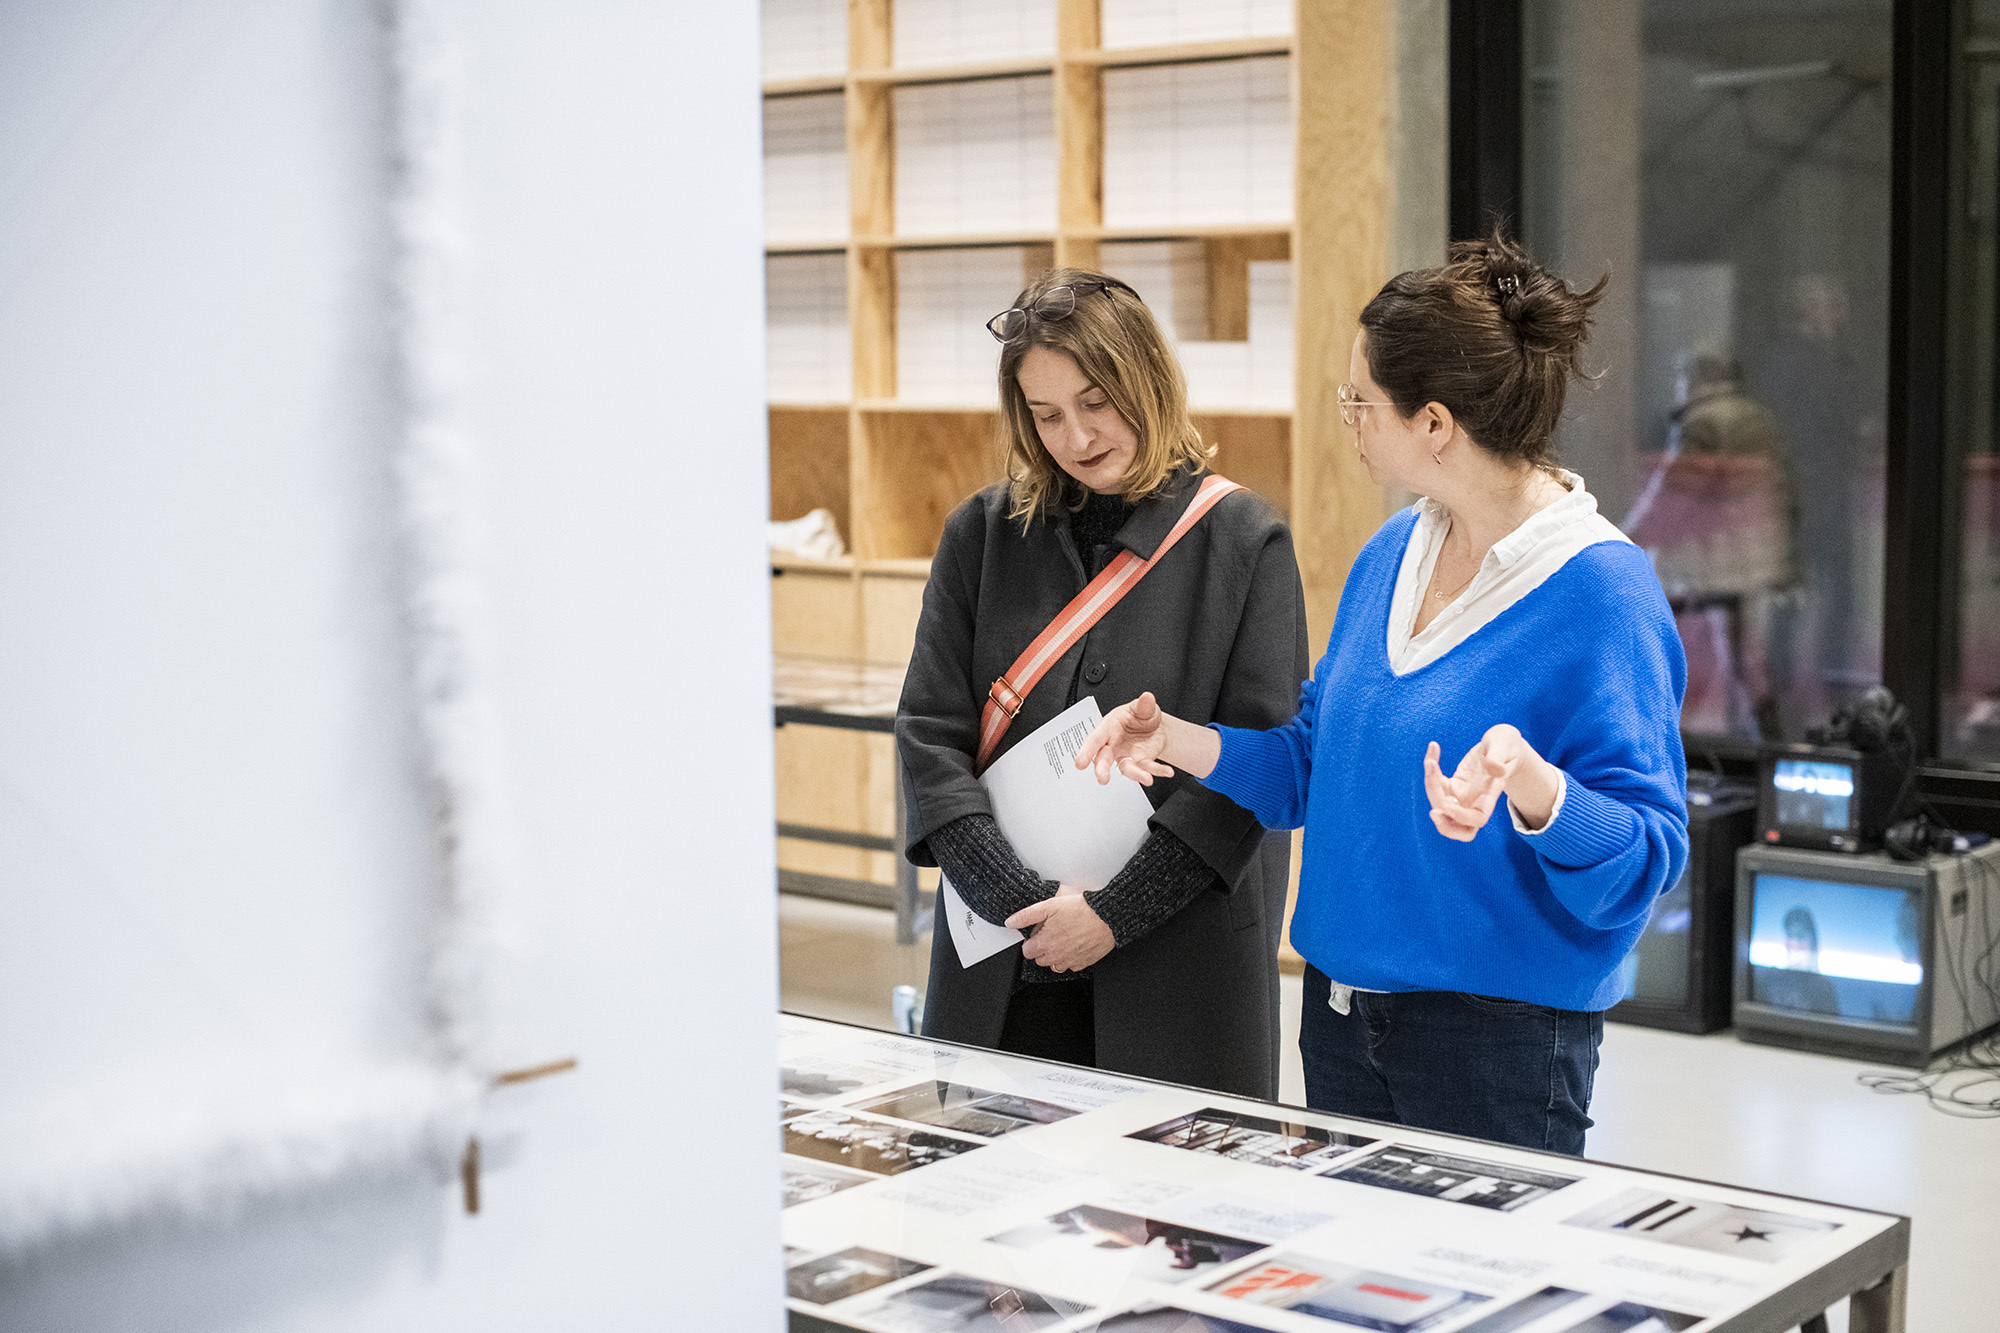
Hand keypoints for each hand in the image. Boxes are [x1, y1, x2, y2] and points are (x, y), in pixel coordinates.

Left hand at [1007, 890, 1114, 971]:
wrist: (1107, 916)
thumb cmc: (1081, 910)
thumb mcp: (1049, 906)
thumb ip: (1026, 915)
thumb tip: (1010, 922)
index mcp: (1045, 944)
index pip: (1027, 951)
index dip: (1031, 940)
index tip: (1039, 932)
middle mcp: (1056, 956)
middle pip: (1040, 959)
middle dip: (1042, 948)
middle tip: (1052, 932)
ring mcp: (1071, 961)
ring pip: (1055, 965)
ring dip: (1055, 955)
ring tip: (1064, 938)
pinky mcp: (1084, 962)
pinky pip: (1072, 965)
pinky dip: (1071, 957)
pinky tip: (1075, 943)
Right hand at [1075, 691, 1176, 786]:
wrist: (1156, 726)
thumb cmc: (1141, 715)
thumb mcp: (1142, 707)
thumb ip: (1143, 705)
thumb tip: (1146, 698)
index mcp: (1109, 727)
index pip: (1095, 739)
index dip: (1086, 751)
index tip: (1079, 763)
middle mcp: (1114, 745)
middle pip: (1103, 758)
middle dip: (1101, 769)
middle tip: (1102, 779)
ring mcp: (1126, 756)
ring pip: (1126, 768)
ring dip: (1136, 774)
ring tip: (1147, 778)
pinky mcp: (1140, 763)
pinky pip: (1147, 768)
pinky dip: (1157, 770)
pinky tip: (1166, 771)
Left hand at [1423, 724, 1558, 841]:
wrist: (1501, 745)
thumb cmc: (1507, 746)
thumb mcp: (1506, 744)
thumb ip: (1499, 757)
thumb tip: (1496, 770)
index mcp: (1490, 795)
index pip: (1477, 819)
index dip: (1462, 817)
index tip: (1448, 806)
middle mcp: (1474, 801)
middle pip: (1456, 825)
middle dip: (1443, 823)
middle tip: (1434, 812)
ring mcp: (1461, 795)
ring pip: (1441, 807)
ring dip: (1431, 789)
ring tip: (1431, 761)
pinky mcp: (1451, 785)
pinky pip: (1435, 784)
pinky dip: (1430, 769)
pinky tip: (1433, 748)